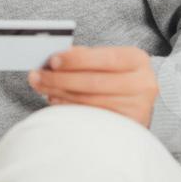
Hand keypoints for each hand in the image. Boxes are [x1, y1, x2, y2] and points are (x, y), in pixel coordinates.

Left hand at [27, 46, 158, 128]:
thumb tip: (54, 60)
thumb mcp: (109, 60)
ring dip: (60, 94)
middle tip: (37, 76)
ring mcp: (137, 107)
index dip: (76, 59)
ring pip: (89, 101)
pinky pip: (91, 117)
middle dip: (60, 79)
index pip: (104, 58)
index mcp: (137, 60)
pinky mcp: (127, 125)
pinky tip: (55, 100)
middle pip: (94, 82)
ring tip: (42, 88)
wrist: (140, 100)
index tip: (52, 60)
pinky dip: (69, 108)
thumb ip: (85, 56)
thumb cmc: (118, 75)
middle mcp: (143, 83)